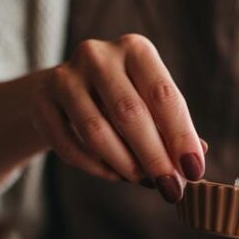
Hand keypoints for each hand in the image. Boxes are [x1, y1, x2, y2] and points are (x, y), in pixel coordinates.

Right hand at [30, 34, 204, 202]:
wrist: (66, 92)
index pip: (164, 95)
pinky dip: (95, 167)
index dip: (181, 136)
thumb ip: (173, 128)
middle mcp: (98, 55)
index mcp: (135, 49)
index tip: (194, 172)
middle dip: (155, 158)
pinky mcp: (41, 100)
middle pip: (130, 114)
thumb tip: (197, 156)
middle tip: (170, 189)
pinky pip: (70, 145)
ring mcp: (65, 75)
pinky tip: (113, 174)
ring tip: (142, 181)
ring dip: (125, 165)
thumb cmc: (122, 100)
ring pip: (97, 132)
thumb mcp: (152, 105)